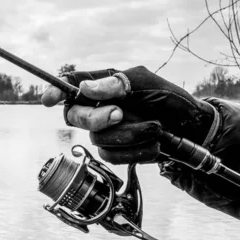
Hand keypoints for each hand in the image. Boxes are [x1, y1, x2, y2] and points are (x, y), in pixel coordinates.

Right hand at [42, 66, 215, 163]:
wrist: (190, 130)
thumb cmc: (169, 100)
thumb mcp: (147, 83)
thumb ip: (116, 84)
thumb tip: (84, 88)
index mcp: (102, 85)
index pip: (71, 85)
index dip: (55, 90)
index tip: (49, 99)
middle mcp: (97, 107)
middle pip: (75, 116)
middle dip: (96, 118)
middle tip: (120, 114)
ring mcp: (103, 131)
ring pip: (97, 138)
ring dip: (129, 135)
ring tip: (154, 127)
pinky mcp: (113, 152)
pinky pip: (111, 156)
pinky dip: (135, 150)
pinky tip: (153, 143)